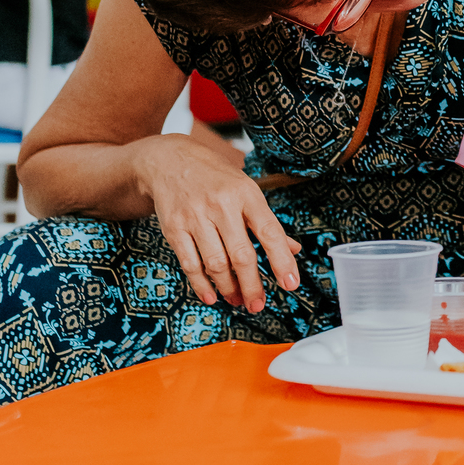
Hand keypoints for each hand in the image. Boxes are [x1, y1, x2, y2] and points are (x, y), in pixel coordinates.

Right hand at [133, 136, 300, 313]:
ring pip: (216, 263)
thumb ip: (267, 222)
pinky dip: (202, 285)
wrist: (170, 161)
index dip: (281, 260)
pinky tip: (212, 296)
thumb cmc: (216, 178)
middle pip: (241, 255)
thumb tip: (293, 250)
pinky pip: (190, 264)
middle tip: (258, 303)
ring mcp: (195, 216)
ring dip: (228, 288)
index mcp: (246, 194)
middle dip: (252, 285)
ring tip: (237, 299)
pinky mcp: (174, 227)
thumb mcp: (246, 191)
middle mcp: (222, 205)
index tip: (290, 284)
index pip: (270, 232)